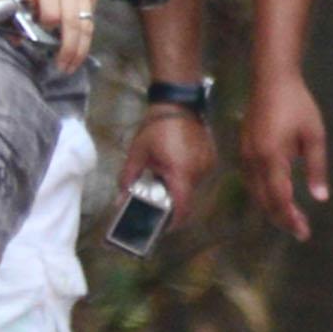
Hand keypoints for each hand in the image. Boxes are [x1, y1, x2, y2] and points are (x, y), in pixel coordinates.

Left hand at [2, 0, 94, 74]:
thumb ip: (7, 14)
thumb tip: (15, 41)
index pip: (52, 13)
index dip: (47, 29)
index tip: (41, 41)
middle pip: (74, 22)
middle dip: (69, 48)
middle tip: (63, 67)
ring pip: (87, 23)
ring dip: (81, 48)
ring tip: (72, 65)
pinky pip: (90, 18)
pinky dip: (84, 36)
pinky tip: (76, 48)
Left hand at [121, 107, 215, 227]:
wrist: (178, 104)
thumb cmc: (155, 129)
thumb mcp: (137, 154)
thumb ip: (128, 179)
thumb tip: (120, 199)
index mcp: (181, 173)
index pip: (182, 208)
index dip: (174, 222)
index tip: (164, 227)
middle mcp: (199, 172)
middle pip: (188, 199)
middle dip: (174, 204)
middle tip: (159, 202)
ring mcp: (208, 165)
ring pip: (194, 188)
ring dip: (180, 188)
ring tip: (164, 180)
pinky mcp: (212, 158)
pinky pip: (199, 175)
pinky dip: (187, 177)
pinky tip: (174, 167)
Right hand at [242, 71, 329, 240]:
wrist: (271, 81)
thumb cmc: (297, 106)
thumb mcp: (315, 137)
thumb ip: (317, 168)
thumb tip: (319, 198)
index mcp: (272, 158)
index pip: (279, 198)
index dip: (290, 218)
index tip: (303, 232)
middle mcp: (254, 161)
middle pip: (264, 200)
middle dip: (281, 218)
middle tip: (299, 231)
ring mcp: (245, 156)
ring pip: (255, 192)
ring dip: (271, 208)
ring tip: (289, 218)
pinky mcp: (243, 150)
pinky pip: (251, 181)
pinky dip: (263, 195)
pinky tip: (275, 197)